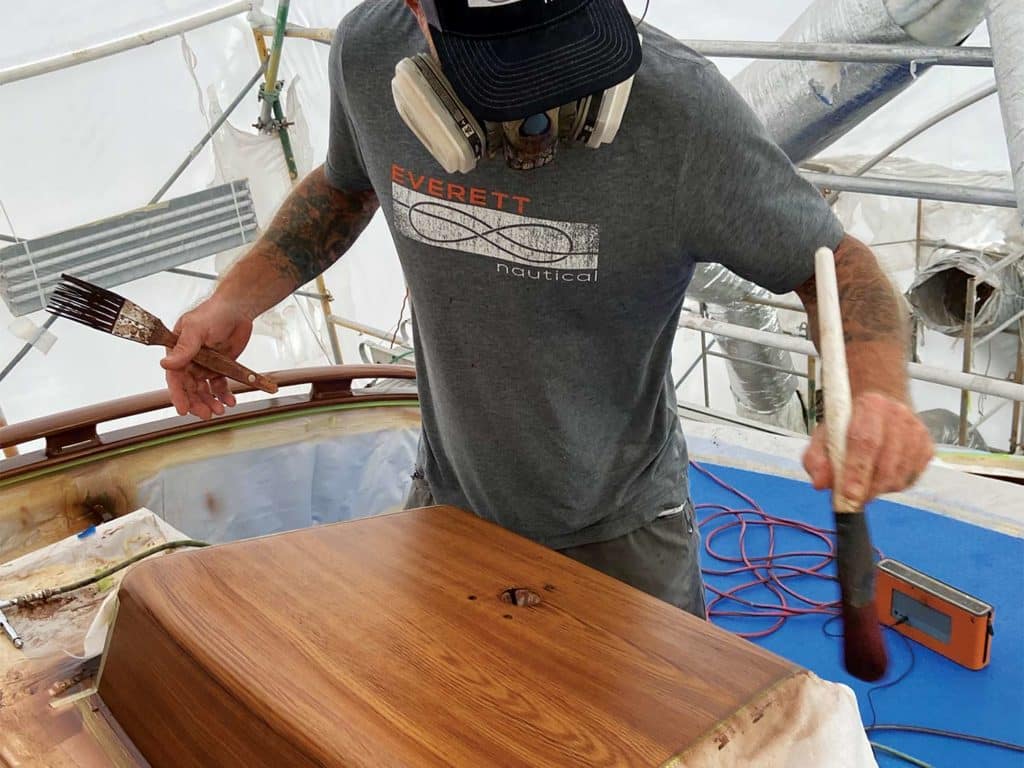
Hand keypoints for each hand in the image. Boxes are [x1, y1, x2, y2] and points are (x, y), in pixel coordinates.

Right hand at [160, 298, 253, 419]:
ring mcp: (205, 365)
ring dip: (211, 401)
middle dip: (197, 403)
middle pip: (190, 388)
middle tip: (206, 414)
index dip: (178, 395)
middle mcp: (190, 361)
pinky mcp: (220, 367)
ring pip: (204, 390)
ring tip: (220, 410)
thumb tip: (166, 364)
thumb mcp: (196, 329)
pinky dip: (224, 395)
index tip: (183, 409)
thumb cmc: (214, 313)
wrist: (238, 309)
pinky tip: (230, 401)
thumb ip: (184, 348)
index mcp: (178, 352)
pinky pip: (220, 385)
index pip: (175, 377)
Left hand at [803, 391, 933, 506]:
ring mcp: (916, 431)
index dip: (856, 471)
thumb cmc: (848, 424)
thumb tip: (820, 483)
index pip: (864, 441)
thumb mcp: (824, 435)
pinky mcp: (927, 447)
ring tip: (863, 487)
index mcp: (870, 405)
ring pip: (900, 473)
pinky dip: (894, 486)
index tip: (848, 495)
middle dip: (868, 487)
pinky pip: (911, 478)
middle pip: (885, 461)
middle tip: (854, 502)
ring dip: (879, 489)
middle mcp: (898, 414)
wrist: (878, 408)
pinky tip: (880, 478)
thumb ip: (816, 459)